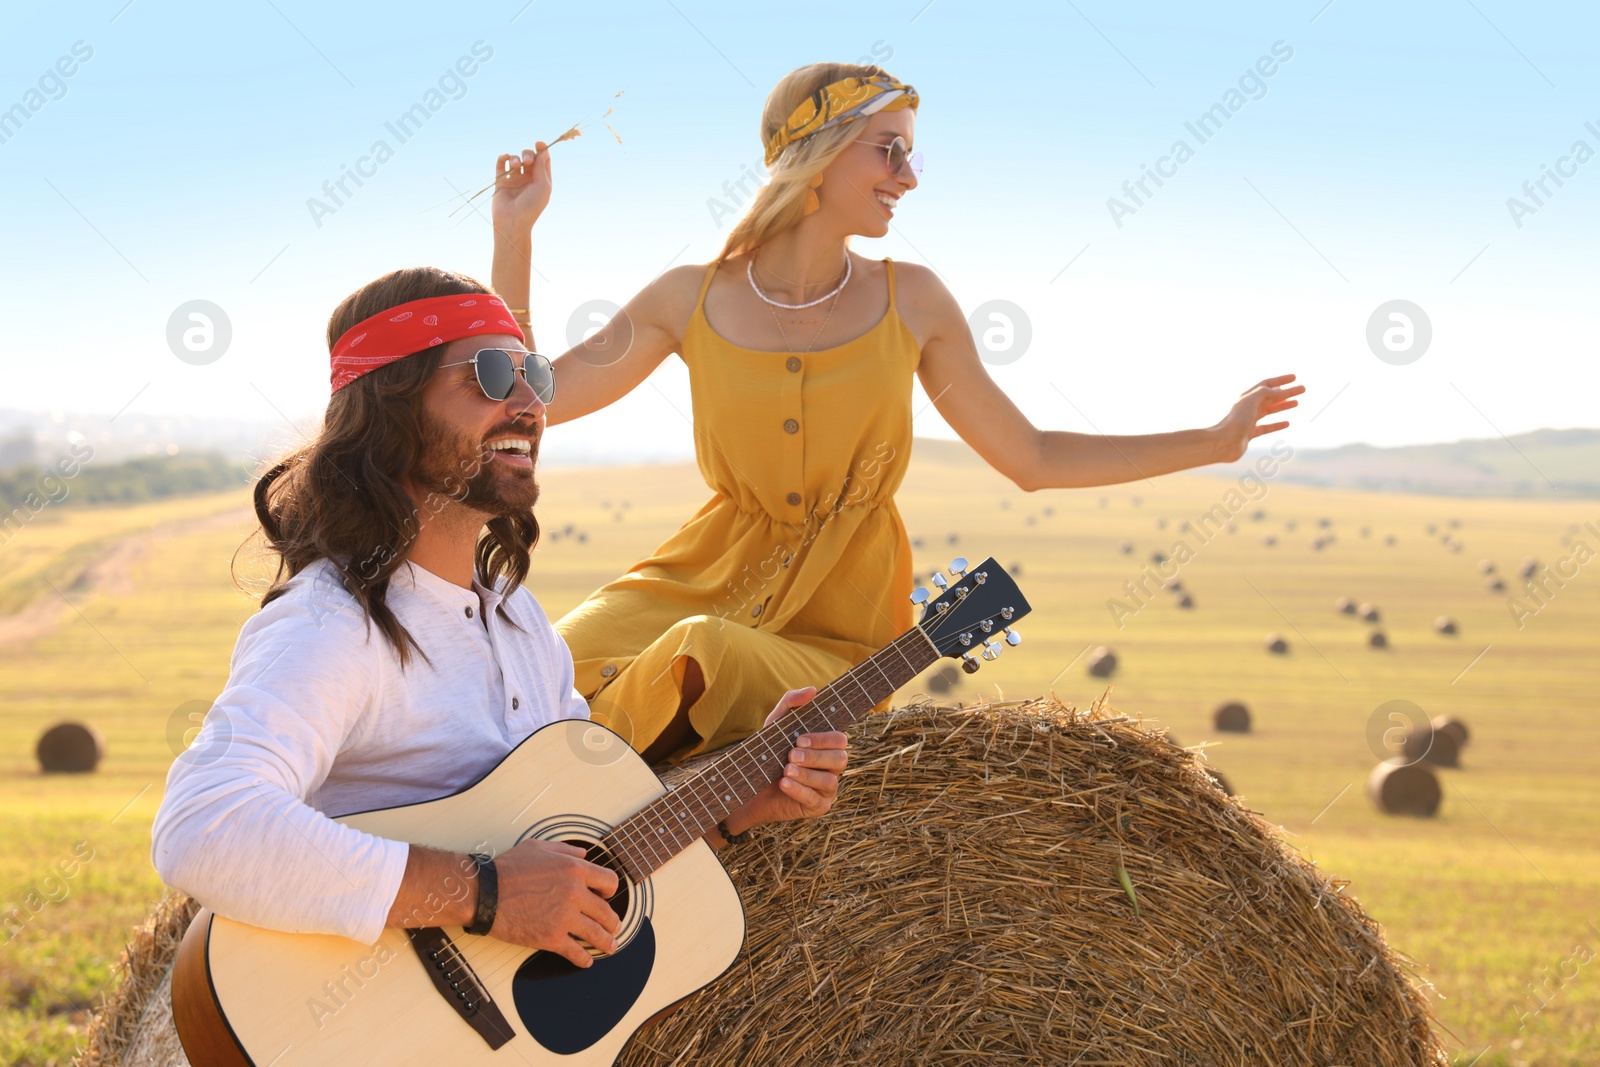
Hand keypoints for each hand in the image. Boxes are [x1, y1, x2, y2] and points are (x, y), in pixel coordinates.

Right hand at [487, 838, 619, 966]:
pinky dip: (584, 958)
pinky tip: (586, 960)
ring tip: (610, 946)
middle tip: (615, 927)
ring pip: (596, 934)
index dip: (610, 891)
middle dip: (613, 922)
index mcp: (574, 869)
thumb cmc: (507, 868)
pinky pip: (576, 952)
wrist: (485, 892)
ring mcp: (564, 917)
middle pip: (606, 912)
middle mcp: (574, 893)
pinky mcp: (552, 938)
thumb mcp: (538, 847)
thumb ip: (565, 850)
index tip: (608, 897)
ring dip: (606, 942)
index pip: (609, 882)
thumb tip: (583, 854)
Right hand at [491, 143, 552, 235]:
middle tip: (527, 162)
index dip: (542, 150)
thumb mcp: (543, 186)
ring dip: (515, 157)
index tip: (539, 143)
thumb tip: (542, 150)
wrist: (513, 222)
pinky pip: (501, 165)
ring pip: (515, 159)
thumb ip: (542, 167)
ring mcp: (514, 180)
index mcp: (541, 180)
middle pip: (529, 157)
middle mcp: (528, 179)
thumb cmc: (531, 206)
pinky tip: (505, 158)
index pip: (543, 160)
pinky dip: (503, 158)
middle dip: (528, 154)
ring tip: (515, 165)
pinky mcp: (501, 182)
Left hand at [724, 687, 847, 834]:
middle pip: (840, 760)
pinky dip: (800, 791)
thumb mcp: (774, 726)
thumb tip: (813, 690)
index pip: (840, 740)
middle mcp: (831, 767)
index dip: (823, 739)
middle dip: (815, 757)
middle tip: (791, 756)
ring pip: (830, 781)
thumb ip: (791, 703)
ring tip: (785, 770)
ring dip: (807, 774)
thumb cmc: (766, 753)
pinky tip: (784, 784)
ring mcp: (827, 789)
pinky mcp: (818, 807)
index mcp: (826, 746)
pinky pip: (817, 801)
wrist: (748, 787)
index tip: (799, 739)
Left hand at [1212, 374, 1303, 461]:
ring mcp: (1249, 420)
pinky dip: (1277, 424)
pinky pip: (1267, 427)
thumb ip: (1264, 393)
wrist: (1224, 443)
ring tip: (1297, 402)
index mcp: (1247, 397)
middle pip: (1271, 397)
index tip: (1295, 378)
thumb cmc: (1235, 421)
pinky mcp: (1250, 433)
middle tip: (1303, 389)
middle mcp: (1248, 407)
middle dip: (1287, 392)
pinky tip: (1287, 423)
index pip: (1267, 384)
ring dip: (1284, 406)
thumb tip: (1278, 389)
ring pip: (1270, 410)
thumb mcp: (1250, 401)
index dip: (1281, 380)